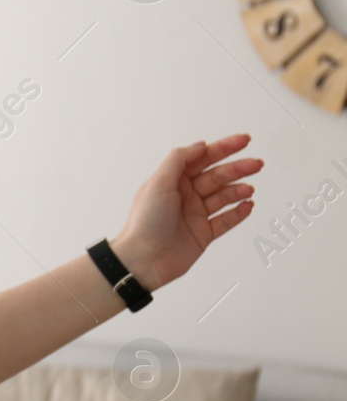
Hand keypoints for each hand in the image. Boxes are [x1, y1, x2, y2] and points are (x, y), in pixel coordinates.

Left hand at [111, 133, 260, 291]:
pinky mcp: (203, 234)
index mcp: (172, 181)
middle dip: (237, 168)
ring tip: (249, 189)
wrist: (144, 260)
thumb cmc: (145, 222)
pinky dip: (238, 213)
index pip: (202, 158)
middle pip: (216, 176)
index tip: (244, 140)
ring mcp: (195, 215)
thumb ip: (179, 160)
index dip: (223, 148)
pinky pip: (226, 220)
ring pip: (223, 197)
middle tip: (256, 164)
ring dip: (238, 190)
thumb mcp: (158, 182)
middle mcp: (184, 196)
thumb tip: (200, 145)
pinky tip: (248, 206)